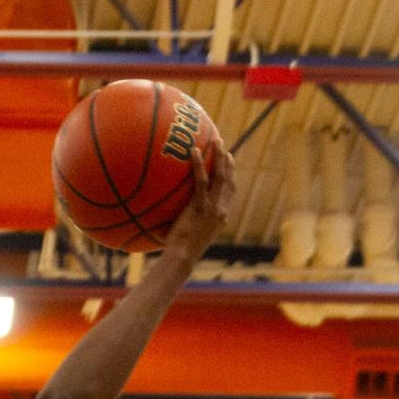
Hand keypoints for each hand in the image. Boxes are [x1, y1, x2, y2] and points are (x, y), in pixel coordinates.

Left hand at [164, 139, 234, 261]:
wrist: (182, 257)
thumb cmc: (179, 251)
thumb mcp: (188, 235)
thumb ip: (186, 222)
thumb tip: (167, 216)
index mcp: (220, 217)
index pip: (229, 192)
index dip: (230, 175)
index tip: (228, 161)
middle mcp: (221, 210)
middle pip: (228, 180)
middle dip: (227, 161)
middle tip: (223, 146)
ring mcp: (212, 208)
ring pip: (220, 176)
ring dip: (219, 157)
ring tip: (215, 141)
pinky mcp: (200, 207)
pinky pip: (200, 181)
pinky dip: (199, 164)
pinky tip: (193, 152)